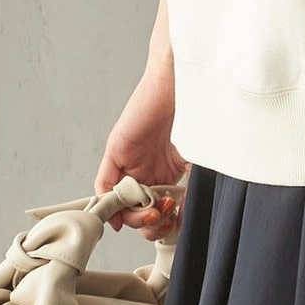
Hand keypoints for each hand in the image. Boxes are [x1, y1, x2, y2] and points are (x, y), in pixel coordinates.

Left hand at [95, 64, 189, 240]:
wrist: (186, 79)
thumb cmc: (200, 109)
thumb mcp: (200, 157)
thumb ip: (193, 186)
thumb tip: (187, 218)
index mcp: (167, 169)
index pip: (158, 207)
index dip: (164, 222)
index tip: (175, 224)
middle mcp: (147, 167)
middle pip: (137, 209)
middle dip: (149, 223)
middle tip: (162, 220)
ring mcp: (131, 160)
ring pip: (120, 202)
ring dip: (133, 216)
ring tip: (151, 213)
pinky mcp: (117, 150)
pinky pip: (104, 183)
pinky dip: (108, 203)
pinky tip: (121, 214)